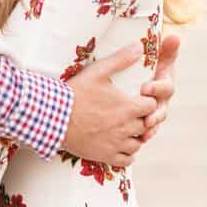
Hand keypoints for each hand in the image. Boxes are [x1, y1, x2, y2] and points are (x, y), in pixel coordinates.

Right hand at [60, 43, 156, 166]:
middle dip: (142, 118)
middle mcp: (126, 128)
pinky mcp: (105, 156)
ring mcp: (116, 144)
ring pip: (138, 144)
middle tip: (131, 112)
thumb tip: (139, 45)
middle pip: (147, 125)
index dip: (147, 101)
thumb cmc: (76, 93)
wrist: (53, 118)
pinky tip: (119, 144)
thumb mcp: (98, 71)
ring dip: (136, 136)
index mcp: (128, 107)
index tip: (139, 97)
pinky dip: (127, 154)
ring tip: (126, 128)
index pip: (152, 106)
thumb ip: (121, 59)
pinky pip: (126, 160)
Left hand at [138, 34, 179, 142]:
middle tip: (145, 116)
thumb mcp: (156, 56)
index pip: (166, 87)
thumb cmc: (148, 64)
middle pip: (162, 108)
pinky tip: (139, 140)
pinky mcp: (147, 120)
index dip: (157, 89)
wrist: (138, 77)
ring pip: (156, 122)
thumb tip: (176, 36)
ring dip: (151, 128)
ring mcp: (155, 110)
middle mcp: (162, 98)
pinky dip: (144, 136)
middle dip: (154, 113)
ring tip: (144, 131)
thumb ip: (165, 48)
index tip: (145, 88)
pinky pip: (148, 132)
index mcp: (165, 82)